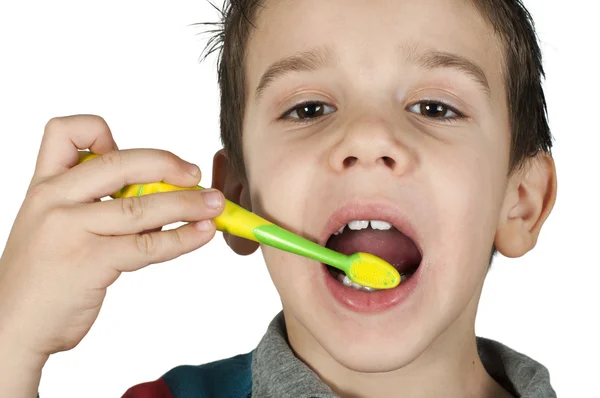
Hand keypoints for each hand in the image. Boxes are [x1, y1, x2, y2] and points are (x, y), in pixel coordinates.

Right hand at [0, 115, 223, 362]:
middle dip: (167, 164)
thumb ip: (93, 205)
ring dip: (188, 203)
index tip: (134, 157)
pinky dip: (182, 238)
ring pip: (142, 206)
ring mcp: (70, 229)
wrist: (11, 326)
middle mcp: (54, 200)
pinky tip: (202, 234)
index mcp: (45, 185)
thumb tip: (158, 195)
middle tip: (195, 175)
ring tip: (215, 205)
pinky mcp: (89, 262)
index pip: (65, 132)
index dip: (102, 132)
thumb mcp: (52, 227)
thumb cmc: (41, 277)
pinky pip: (147, 245)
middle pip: (120, 163)